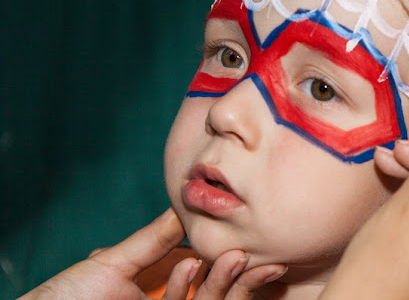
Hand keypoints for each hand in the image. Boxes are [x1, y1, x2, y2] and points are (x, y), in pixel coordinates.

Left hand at [20, 208, 286, 299]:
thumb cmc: (66, 296)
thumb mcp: (113, 261)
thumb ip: (154, 238)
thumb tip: (187, 204)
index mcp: (162, 288)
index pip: (205, 272)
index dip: (228, 255)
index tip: (245, 233)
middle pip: (218, 293)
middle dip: (241, 276)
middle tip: (256, 253)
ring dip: (227, 283)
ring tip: (237, 257)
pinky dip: (191, 289)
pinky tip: (189, 265)